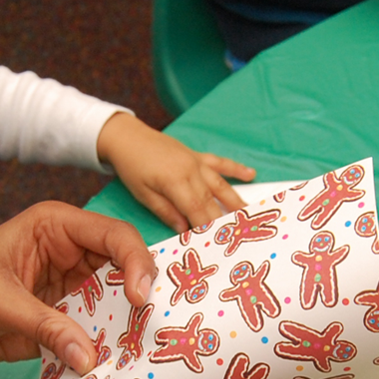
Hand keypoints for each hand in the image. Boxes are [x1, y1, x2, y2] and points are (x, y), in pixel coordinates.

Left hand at [0, 202, 156, 378]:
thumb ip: (45, 327)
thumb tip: (89, 357)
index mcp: (56, 226)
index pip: (114, 235)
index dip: (135, 262)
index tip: (139, 297)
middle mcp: (72, 252)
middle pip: (126, 267)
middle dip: (142, 294)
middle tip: (155, 325)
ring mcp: (73, 286)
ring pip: (118, 300)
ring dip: (130, 323)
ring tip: (145, 348)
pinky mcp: (68, 318)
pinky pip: (99, 328)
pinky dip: (110, 344)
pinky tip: (121, 361)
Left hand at [96, 113, 254, 233]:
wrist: (127, 137)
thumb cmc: (131, 167)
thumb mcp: (143, 194)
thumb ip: (166, 212)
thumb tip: (184, 230)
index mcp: (175, 181)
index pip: (196, 209)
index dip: (206, 226)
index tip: (216, 241)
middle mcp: (190, 170)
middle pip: (211, 200)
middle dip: (224, 219)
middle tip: (238, 236)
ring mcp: (196, 162)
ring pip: (221, 184)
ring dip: (236, 200)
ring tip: (249, 214)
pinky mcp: (196, 155)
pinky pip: (220, 163)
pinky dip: (236, 169)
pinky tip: (250, 174)